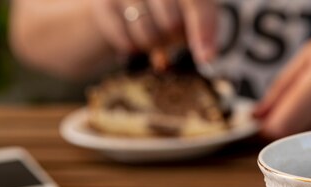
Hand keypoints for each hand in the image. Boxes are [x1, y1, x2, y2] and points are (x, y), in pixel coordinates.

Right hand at [89, 0, 216, 62]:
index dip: (203, 31)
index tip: (206, 57)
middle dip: (173, 38)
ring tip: (149, 30)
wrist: (121, 0)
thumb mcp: (186, 11)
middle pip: (171, 23)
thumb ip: (201, 28)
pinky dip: (133, 46)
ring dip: (152, 44)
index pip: (196, 3)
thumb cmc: (163, 5)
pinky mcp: (103, 3)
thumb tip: (207, 57)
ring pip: (148, 36)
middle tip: (168, 33)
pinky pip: (126, 42)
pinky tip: (131, 32)